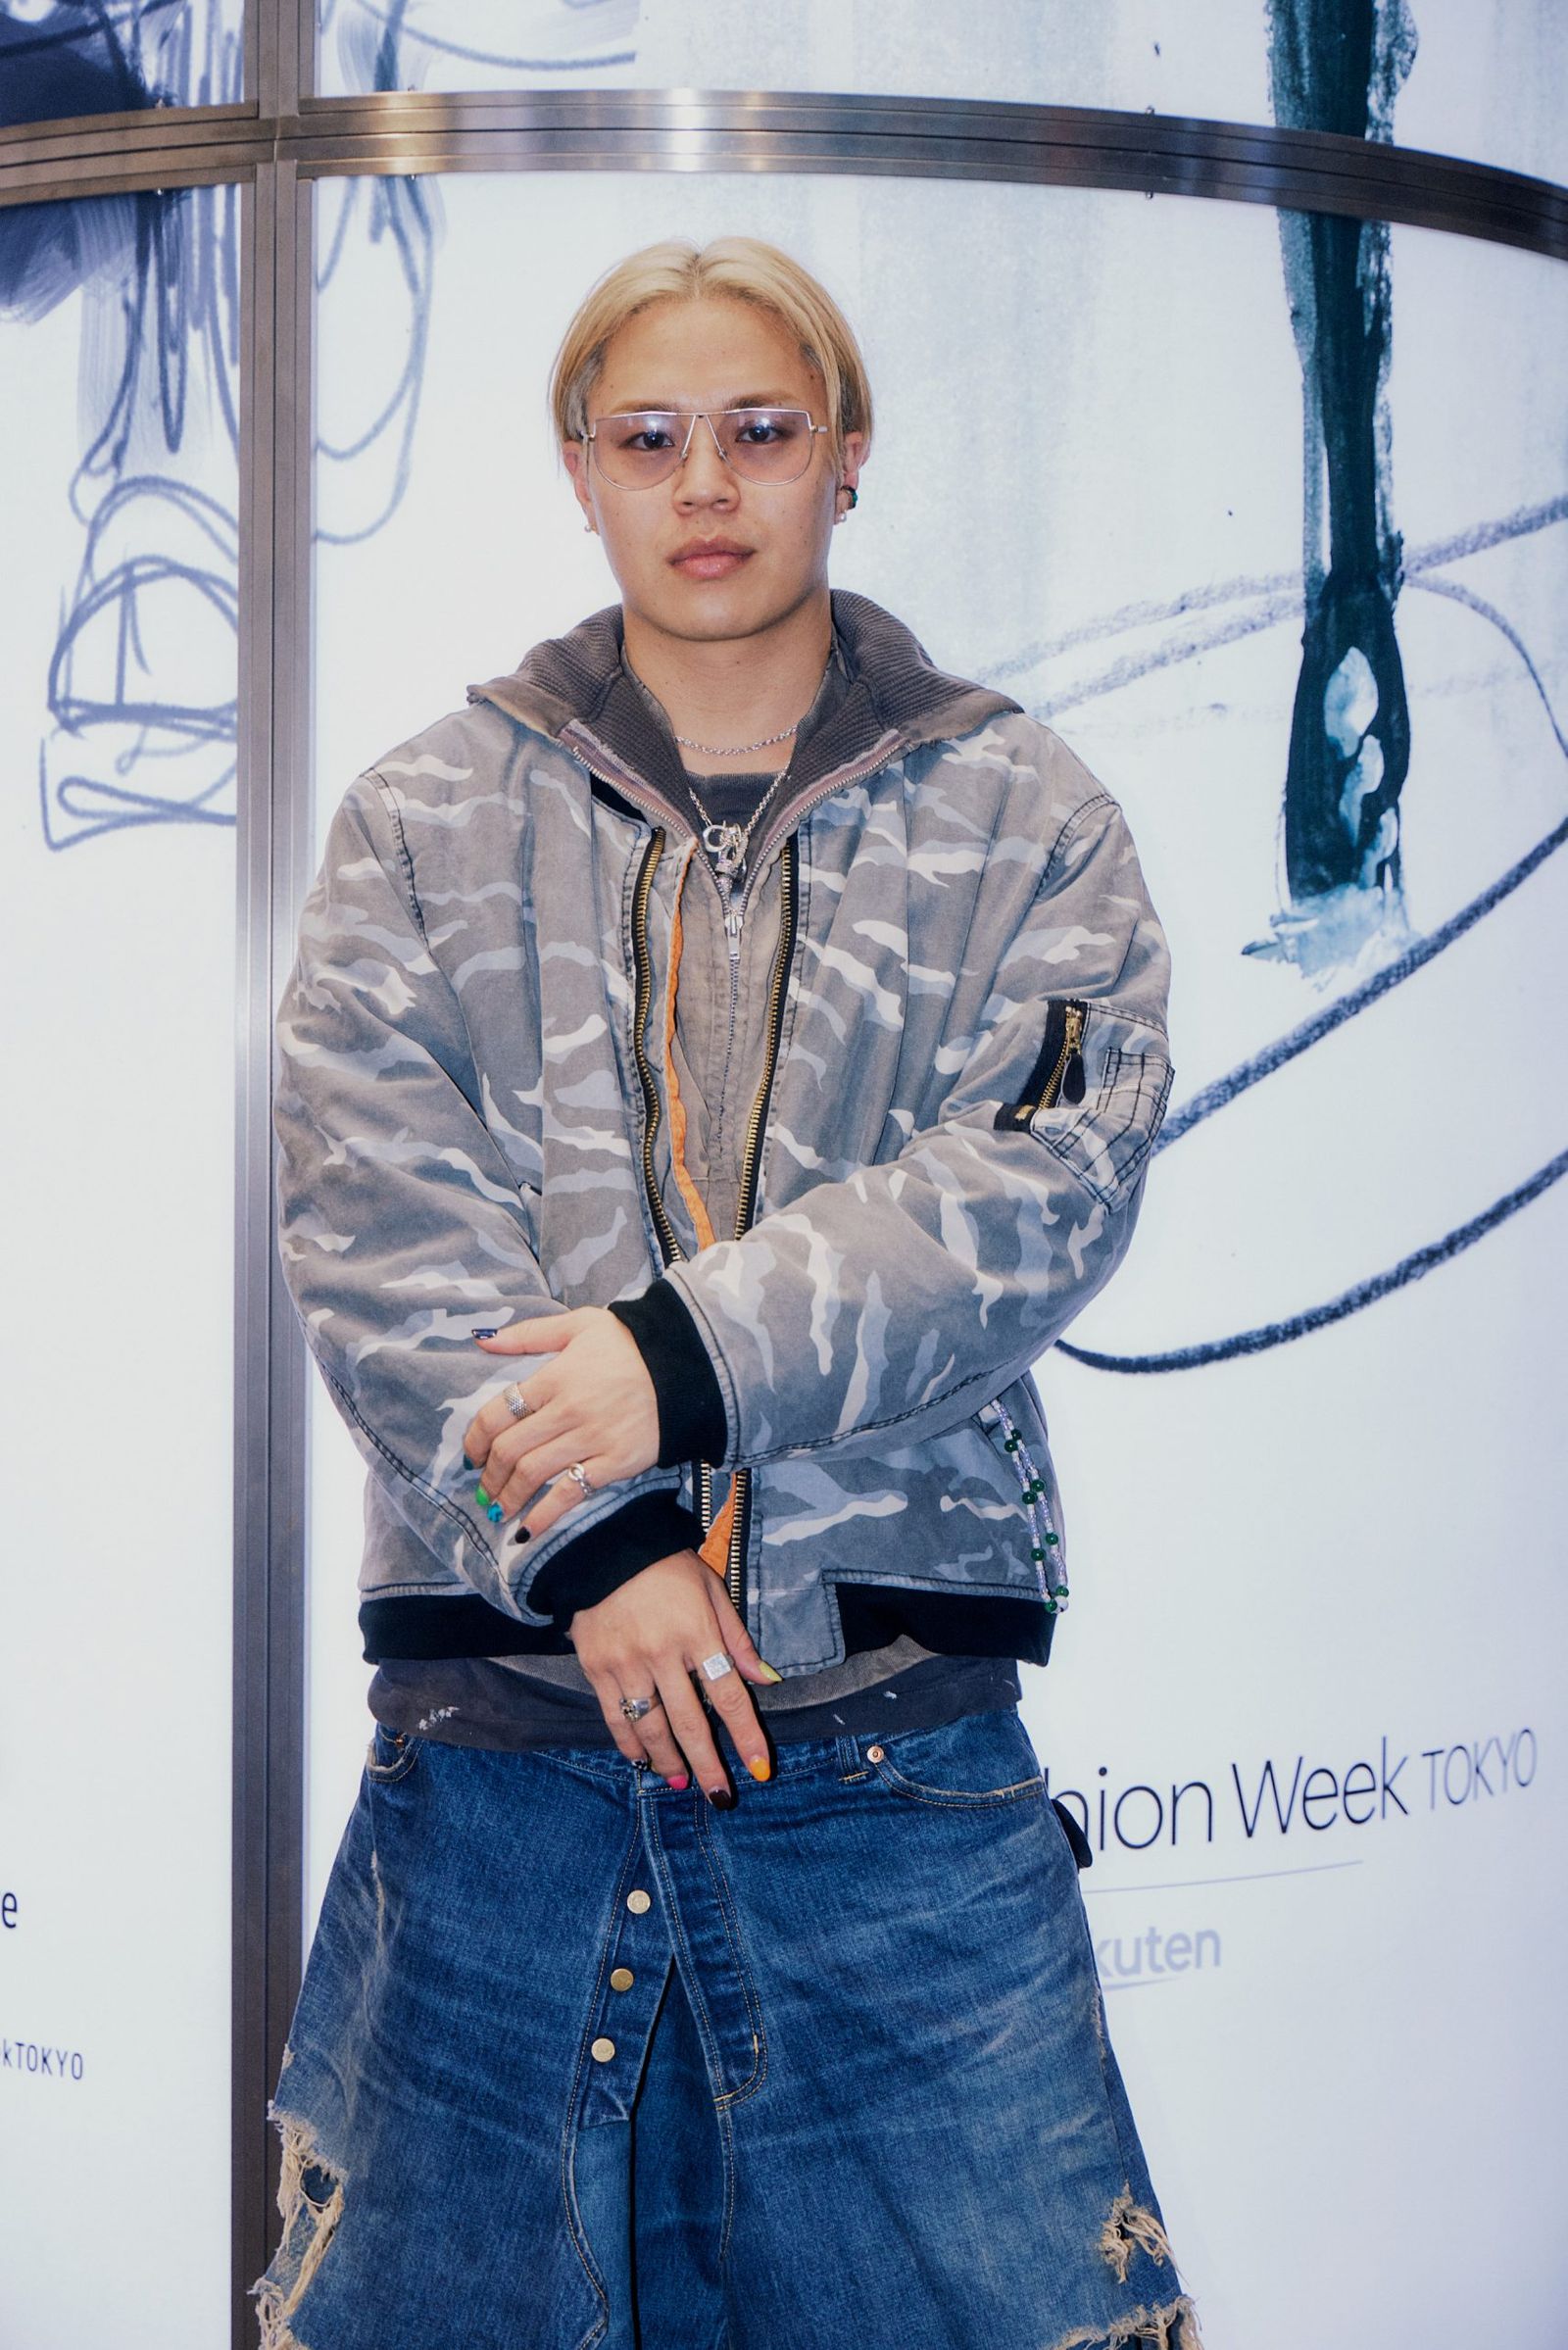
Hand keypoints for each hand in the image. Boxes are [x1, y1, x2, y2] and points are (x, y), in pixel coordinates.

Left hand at [463, 1307, 659, 1536]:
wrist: (687, 1366)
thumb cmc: (630, 1343)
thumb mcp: (580, 1324)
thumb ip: (530, 1333)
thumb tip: (483, 1340)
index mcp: (554, 1377)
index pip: (499, 1412)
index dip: (476, 1438)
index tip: (471, 1454)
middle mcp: (568, 1411)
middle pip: (511, 1450)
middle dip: (488, 1475)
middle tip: (481, 1487)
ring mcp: (592, 1439)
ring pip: (534, 1474)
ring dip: (508, 1497)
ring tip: (496, 1509)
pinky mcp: (615, 1463)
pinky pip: (571, 1494)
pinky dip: (545, 1515)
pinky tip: (527, 1530)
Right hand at [569, 1548, 774, 1794]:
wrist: (603, 1544)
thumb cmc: (666, 1566)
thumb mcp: (711, 1590)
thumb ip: (736, 1638)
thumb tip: (765, 1680)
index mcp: (698, 1633)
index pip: (729, 1696)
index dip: (746, 1737)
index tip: (761, 1769)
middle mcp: (662, 1654)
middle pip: (691, 1723)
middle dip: (709, 1765)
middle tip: (721, 1797)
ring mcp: (626, 1664)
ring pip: (651, 1726)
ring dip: (669, 1760)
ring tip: (683, 1782)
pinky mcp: (597, 1668)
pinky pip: (615, 1716)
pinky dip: (631, 1743)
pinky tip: (644, 1761)